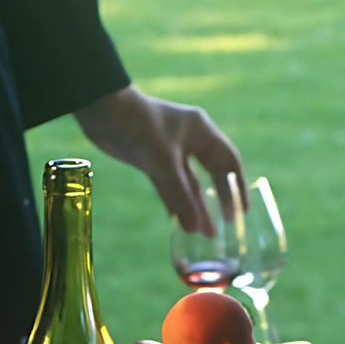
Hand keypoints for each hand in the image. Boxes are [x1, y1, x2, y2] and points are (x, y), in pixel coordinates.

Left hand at [74, 85, 244, 235]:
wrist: (102, 110)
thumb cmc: (138, 126)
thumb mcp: (163, 163)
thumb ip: (180, 195)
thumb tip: (195, 228)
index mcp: (201, 131)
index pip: (229, 162)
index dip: (237, 187)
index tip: (242, 211)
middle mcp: (190, 140)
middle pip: (212, 174)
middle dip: (218, 200)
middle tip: (226, 225)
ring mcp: (171, 151)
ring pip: (189, 183)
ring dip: (196, 207)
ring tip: (205, 233)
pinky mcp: (153, 160)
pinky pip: (171, 186)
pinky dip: (176, 202)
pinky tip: (182, 222)